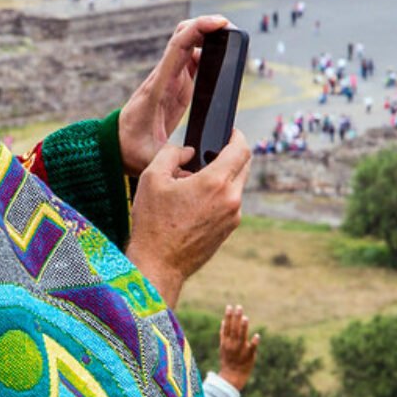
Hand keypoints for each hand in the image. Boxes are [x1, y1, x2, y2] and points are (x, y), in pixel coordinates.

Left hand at [119, 15, 231, 175]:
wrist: (117, 146)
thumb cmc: (132, 150)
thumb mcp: (150, 157)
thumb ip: (171, 159)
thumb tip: (195, 162)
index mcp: (159, 86)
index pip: (178, 48)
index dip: (198, 30)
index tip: (219, 23)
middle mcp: (164, 76)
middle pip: (184, 35)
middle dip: (206, 25)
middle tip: (231, 28)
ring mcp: (171, 78)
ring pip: (188, 43)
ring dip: (208, 35)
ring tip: (233, 39)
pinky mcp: (177, 85)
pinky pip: (193, 59)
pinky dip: (208, 51)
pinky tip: (224, 58)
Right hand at [126, 130, 251, 308]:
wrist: (158, 264)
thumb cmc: (152, 223)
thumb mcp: (152, 178)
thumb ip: (171, 153)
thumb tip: (188, 151)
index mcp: (216, 183)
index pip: (241, 149)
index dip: (237, 136)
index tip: (230, 132)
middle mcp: (231, 199)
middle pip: (244, 166)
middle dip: (232, 155)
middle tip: (212, 153)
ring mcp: (233, 217)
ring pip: (237, 186)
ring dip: (223, 177)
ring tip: (195, 181)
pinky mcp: (229, 230)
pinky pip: (230, 204)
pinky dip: (219, 196)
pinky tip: (196, 201)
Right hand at [216, 304, 258, 391]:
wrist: (232, 376)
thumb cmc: (228, 360)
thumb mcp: (223, 347)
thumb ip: (224, 335)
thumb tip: (224, 321)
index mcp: (225, 342)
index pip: (226, 327)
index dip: (228, 317)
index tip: (229, 307)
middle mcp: (232, 345)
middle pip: (234, 329)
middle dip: (236, 318)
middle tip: (239, 307)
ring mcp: (240, 350)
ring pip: (241, 337)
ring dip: (243, 328)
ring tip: (245, 318)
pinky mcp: (249, 356)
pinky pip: (252, 348)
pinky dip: (254, 342)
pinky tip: (257, 335)